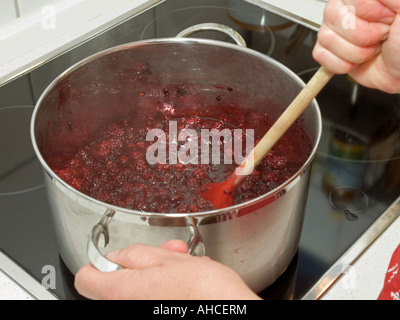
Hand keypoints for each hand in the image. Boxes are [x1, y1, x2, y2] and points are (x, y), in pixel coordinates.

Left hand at [74, 240, 260, 299]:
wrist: (230, 313)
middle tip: (165, 253)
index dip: (98, 262)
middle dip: (142, 262)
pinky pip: (154, 298)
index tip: (111, 257)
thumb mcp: (168, 260)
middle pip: (118, 282)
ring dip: (159, 272)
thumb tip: (118, 254)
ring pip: (141, 288)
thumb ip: (135, 254)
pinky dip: (167, 287)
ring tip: (184, 263)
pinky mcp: (158, 314)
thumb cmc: (204, 292)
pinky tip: (188, 279)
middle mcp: (128, 308)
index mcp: (123, 291)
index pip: (87, 278)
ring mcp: (144, 312)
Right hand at [312, 0, 399, 92]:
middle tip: (381, 35)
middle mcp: (352, 9)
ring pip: (325, 37)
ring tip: (372, 49)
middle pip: (332, 15)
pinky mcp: (332, 52)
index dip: (367, 11)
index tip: (388, 17)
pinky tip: (358, 60)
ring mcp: (340, 30)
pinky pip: (320, 54)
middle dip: (361, 34)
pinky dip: (341, 64)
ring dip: (354, 52)